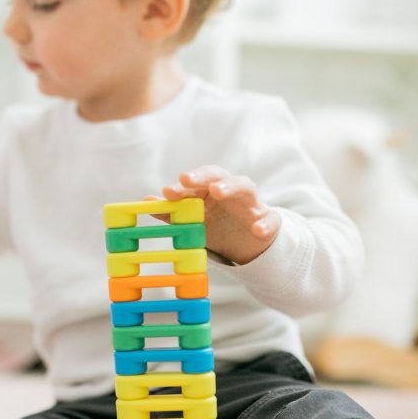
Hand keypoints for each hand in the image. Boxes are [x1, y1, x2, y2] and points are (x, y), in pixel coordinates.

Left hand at [157, 166, 280, 264]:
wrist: (248, 244)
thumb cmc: (217, 225)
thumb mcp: (193, 221)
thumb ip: (172, 212)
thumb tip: (146, 201)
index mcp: (210, 190)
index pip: (197, 180)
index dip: (183, 184)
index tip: (167, 192)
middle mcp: (230, 191)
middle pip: (219, 175)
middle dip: (203, 176)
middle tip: (188, 179)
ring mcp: (251, 204)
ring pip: (246, 187)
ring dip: (231, 186)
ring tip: (218, 191)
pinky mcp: (268, 221)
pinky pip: (271, 219)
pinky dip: (266, 223)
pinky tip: (257, 230)